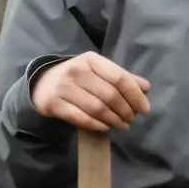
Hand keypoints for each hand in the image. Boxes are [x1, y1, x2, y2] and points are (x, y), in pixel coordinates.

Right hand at [30, 52, 150, 131]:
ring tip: (122, 125)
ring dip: (113, 120)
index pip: (120, 78)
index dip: (135, 95)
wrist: (42, 82)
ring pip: (97, 108)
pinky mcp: (54, 104)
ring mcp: (64, 87)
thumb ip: (122, 78)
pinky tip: (105, 128)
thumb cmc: (78, 77)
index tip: (144, 109)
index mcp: (92, 60)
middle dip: (125, 110)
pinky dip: (96, 125)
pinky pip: (81, 118)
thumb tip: (146, 87)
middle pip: (110, 95)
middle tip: (132, 119)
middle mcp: (77, 71)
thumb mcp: (99, 71)